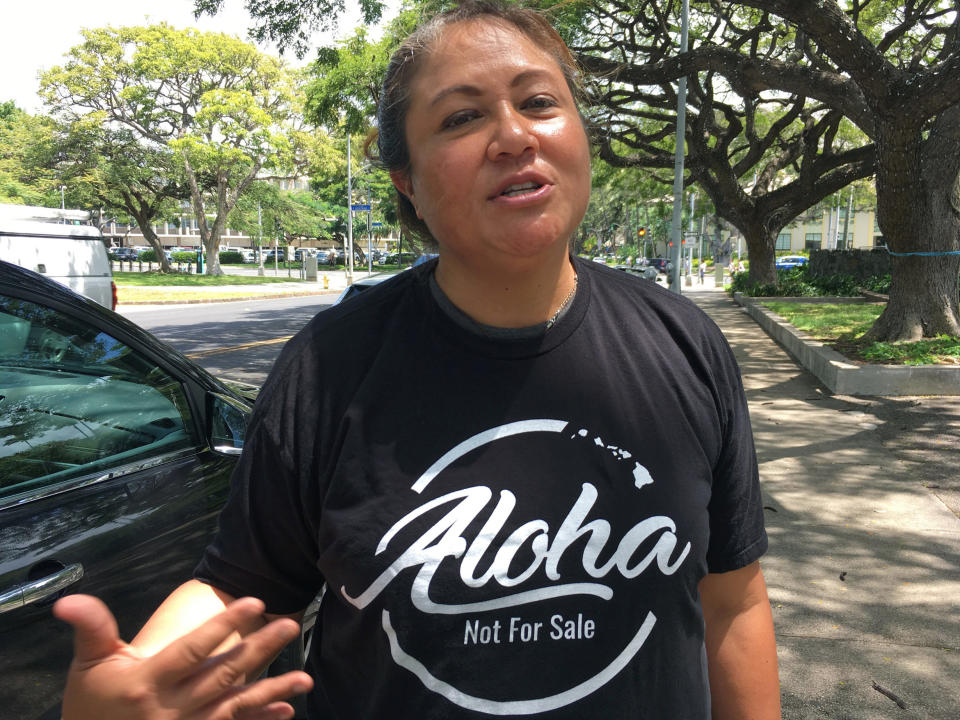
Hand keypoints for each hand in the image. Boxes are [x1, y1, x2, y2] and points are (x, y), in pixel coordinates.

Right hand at [54, 594, 312, 719]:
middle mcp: (173, 707)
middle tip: (290, 624)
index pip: (192, 649)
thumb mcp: (88, 667)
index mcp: (148, 681)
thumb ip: (92, 630)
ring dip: (272, 690)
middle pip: (224, 673)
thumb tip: (68, 599)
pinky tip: (286, 708)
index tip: (254, 602)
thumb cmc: (90, 707)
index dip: (223, 625)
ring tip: (305, 677)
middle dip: (260, 649)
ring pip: (237, 706)